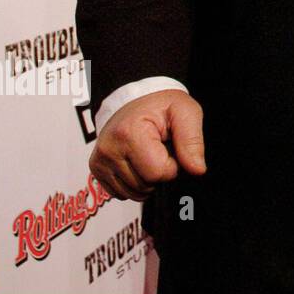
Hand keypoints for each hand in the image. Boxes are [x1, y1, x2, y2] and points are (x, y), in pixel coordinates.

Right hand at [89, 89, 205, 200]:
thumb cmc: (162, 105)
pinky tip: (137, 163)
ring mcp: (99, 161)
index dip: (173, 165)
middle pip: (145, 185)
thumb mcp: (185, 112)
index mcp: (129, 133)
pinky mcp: (96, 169)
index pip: (158, 173)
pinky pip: (120, 193)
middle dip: (160, 172)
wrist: (136, 100)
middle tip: (160, 149)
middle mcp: (109, 149)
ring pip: (133, 193)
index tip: (171, 147)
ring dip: (148, 180)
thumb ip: (193, 141)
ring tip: (149, 154)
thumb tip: (197, 170)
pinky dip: (134, 183)